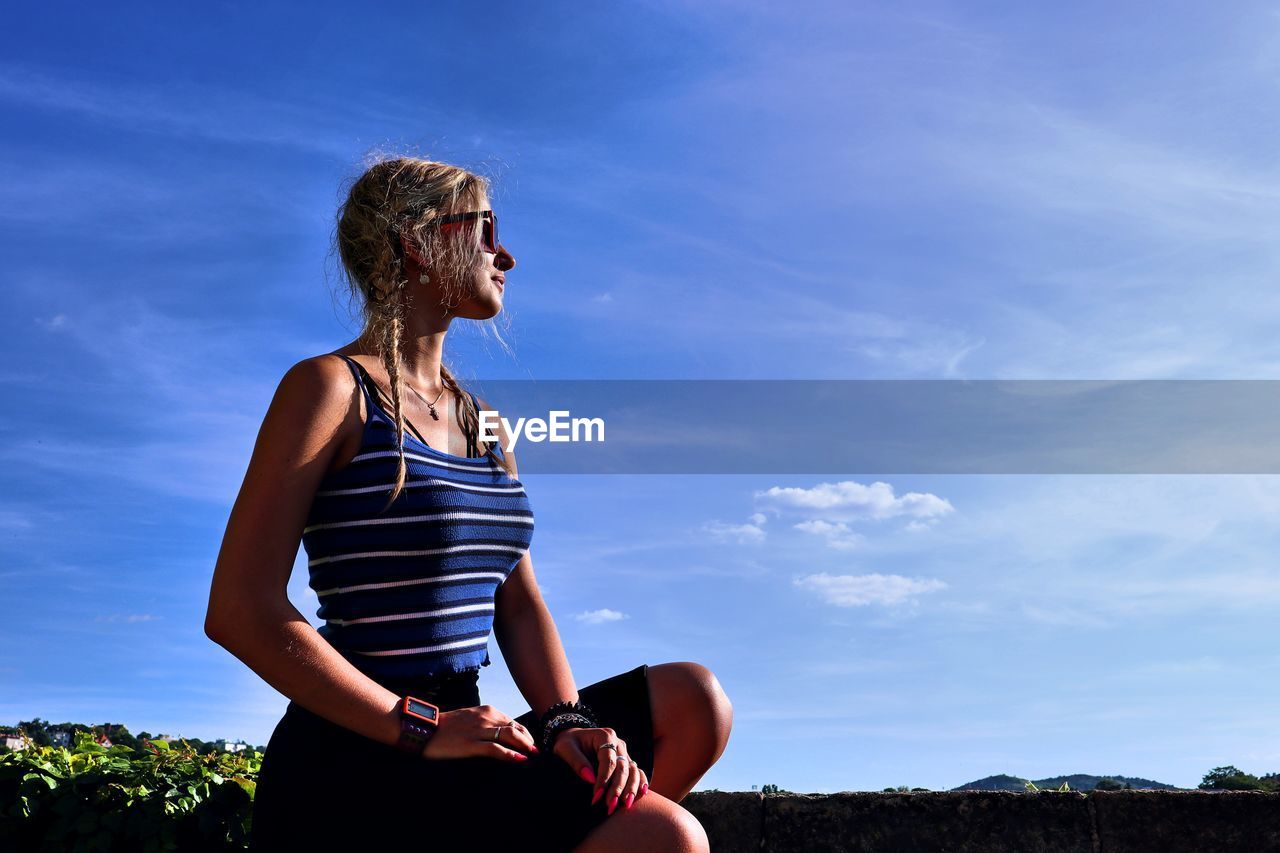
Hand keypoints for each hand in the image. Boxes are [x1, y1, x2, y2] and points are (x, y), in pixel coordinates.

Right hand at [420, 704, 538, 762]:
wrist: (426, 728)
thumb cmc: (447, 726)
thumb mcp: (470, 718)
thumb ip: (485, 722)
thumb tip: (500, 733)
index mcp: (487, 710)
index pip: (512, 722)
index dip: (524, 734)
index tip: (530, 744)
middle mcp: (486, 717)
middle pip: (515, 728)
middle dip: (528, 740)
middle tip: (535, 751)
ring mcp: (479, 730)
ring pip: (509, 736)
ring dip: (524, 746)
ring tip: (532, 755)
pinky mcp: (471, 744)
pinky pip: (496, 749)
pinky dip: (510, 754)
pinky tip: (520, 759)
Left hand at [550, 726, 648, 814]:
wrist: (573, 739)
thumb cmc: (567, 743)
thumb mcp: (564, 748)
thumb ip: (576, 761)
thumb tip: (590, 779)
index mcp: (604, 736)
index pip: (609, 760)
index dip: (604, 779)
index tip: (596, 796)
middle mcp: (618, 743)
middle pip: (623, 767)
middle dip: (617, 788)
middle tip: (610, 806)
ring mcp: (623, 752)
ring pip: (633, 770)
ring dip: (631, 789)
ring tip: (625, 806)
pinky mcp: (626, 761)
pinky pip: (637, 771)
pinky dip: (641, 782)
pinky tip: (641, 794)